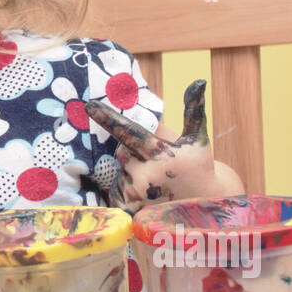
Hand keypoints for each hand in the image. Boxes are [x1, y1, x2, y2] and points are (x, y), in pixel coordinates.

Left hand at [85, 79, 219, 214]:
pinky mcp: (129, 208)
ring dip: (133, 174)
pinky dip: (128, 192)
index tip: (89, 105)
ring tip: (156, 184)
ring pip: (120, 172)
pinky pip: (116, 192)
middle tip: (157, 166)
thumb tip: (199, 80)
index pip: (127, 130)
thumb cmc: (199, 170)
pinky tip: (148, 197)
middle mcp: (144, 172)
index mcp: (158, 152)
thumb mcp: (198, 140)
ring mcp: (135, 192)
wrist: (202, 210)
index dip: (107, 117)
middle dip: (135, 155)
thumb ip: (194, 110)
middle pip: (122, 152)